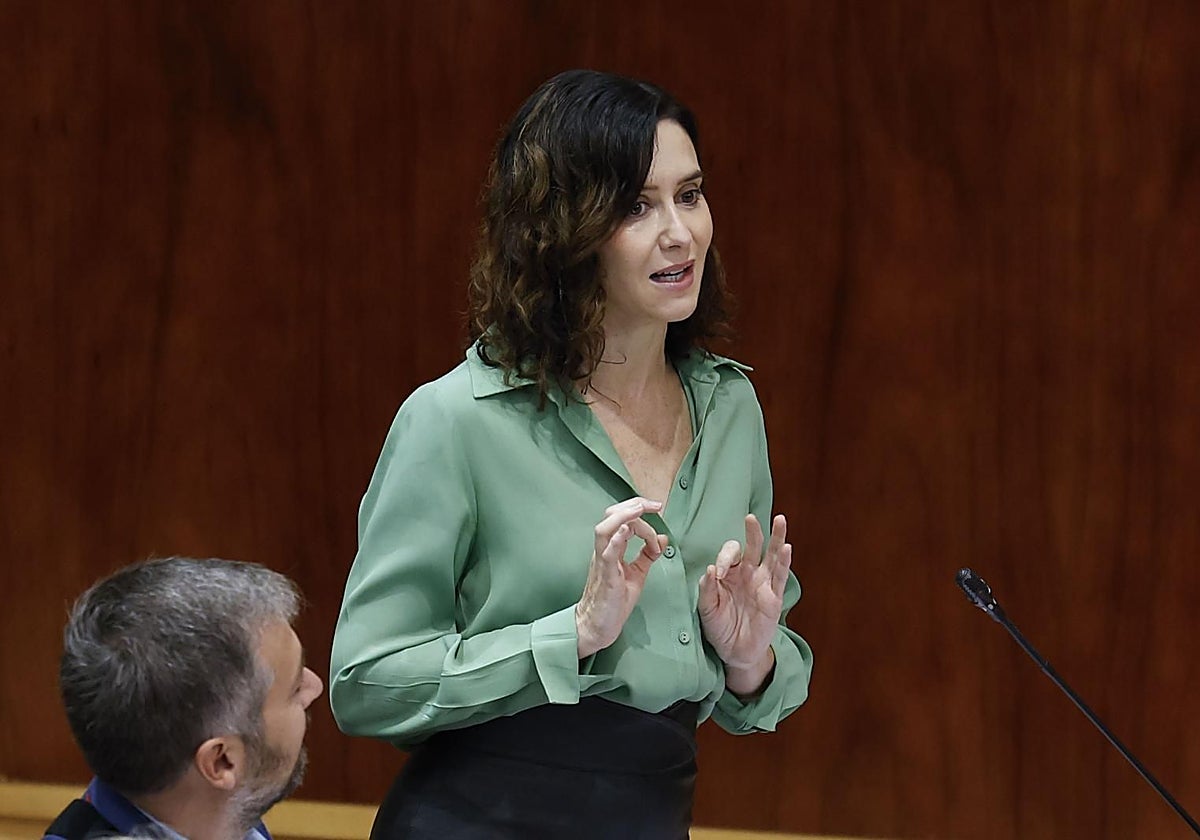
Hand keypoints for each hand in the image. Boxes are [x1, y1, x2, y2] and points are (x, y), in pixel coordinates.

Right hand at [575, 497, 667, 657]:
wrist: (597, 626)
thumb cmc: (613, 602)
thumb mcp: (636, 574)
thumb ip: (647, 555)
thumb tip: (663, 538)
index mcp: (611, 548)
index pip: (624, 519)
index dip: (642, 514)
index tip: (660, 517)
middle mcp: (603, 550)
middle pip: (611, 515)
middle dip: (634, 504)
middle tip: (655, 505)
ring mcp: (602, 562)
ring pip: (605, 529)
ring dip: (624, 515)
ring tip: (641, 509)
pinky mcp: (605, 576)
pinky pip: (607, 552)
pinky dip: (617, 538)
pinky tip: (626, 529)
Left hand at [697, 514, 791, 695]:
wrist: (735, 652)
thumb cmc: (719, 628)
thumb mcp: (706, 610)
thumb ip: (706, 590)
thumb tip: (711, 569)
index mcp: (729, 574)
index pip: (730, 555)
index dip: (724, 559)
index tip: (719, 573)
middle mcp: (748, 574)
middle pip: (753, 547)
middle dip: (753, 531)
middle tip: (750, 517)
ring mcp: (762, 584)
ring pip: (771, 556)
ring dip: (776, 538)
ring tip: (780, 520)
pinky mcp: (774, 597)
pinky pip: (780, 577)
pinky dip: (784, 562)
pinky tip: (786, 547)